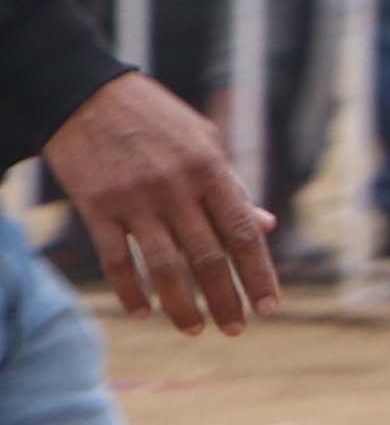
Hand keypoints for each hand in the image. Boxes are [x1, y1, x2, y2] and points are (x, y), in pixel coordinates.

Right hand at [39, 73, 275, 331]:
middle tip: (235, 328)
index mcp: (209, 170)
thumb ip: (232, 185)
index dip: (258, 274)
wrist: (85, 93)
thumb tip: (265, 225)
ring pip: (165, 267)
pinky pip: (116, 259)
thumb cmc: (155, 118)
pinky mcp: (96, 206)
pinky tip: (143, 313)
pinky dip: (130, 290)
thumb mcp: (204, 141)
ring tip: (194, 330)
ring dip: (182, 306)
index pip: (243, 233)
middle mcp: (175, 188)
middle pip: (208, 258)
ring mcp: (134, 199)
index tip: (269, 307)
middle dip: (225, 300)